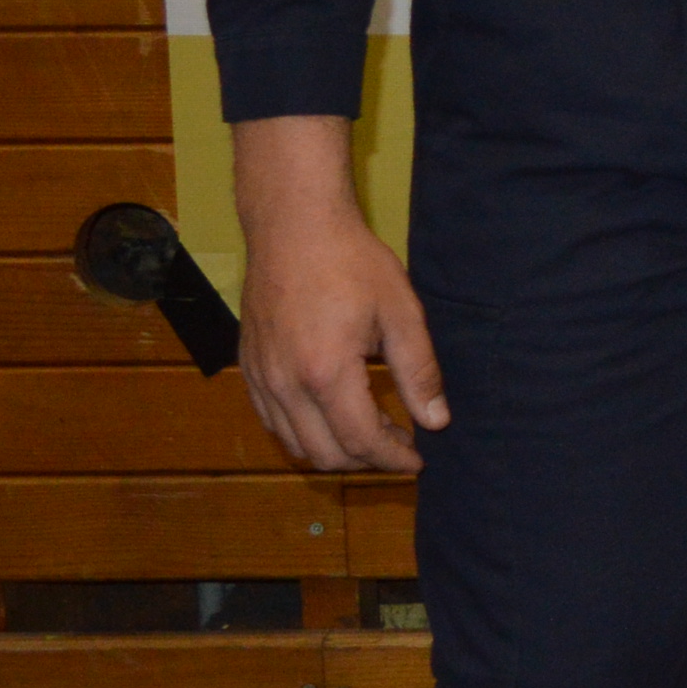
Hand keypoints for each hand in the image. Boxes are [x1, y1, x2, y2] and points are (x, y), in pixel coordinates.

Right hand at [228, 115, 445, 473]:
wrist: (293, 227)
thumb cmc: (352, 263)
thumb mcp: (401, 313)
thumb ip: (419, 372)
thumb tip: (437, 421)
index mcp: (326, 373)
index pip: (361, 441)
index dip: (394, 459)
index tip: (419, 460)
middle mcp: (285, 385)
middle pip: (326, 453)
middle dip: (368, 459)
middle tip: (401, 442)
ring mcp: (261, 378)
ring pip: (296, 444)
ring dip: (335, 448)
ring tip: (373, 428)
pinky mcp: (250, 368)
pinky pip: (273, 421)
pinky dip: (305, 431)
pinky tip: (334, 412)